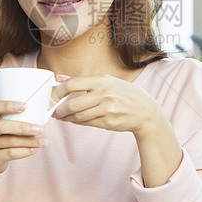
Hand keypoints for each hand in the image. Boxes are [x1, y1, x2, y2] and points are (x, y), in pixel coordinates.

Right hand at [0, 72, 47, 177]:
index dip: (8, 105)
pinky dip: (24, 152)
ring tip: (43, 140)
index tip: (25, 105)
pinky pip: (9, 155)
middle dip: (23, 127)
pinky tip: (36, 149)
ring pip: (8, 142)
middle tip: (41, 128)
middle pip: (2, 126)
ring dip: (28, 141)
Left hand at [52, 74, 166, 135]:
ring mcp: (106, 109)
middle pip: (72, 103)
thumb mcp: (107, 81)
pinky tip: (74, 120)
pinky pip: (86, 123)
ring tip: (63, 117)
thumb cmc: (124, 94)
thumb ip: (84, 81)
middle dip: (59, 109)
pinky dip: (77, 122)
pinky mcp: (108, 122)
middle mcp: (104, 93)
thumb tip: (61, 78)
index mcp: (102, 79)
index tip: (56, 95)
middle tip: (55, 111)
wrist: (145, 111)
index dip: (60, 91)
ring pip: (78, 116)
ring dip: (67, 118)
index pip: (72, 84)